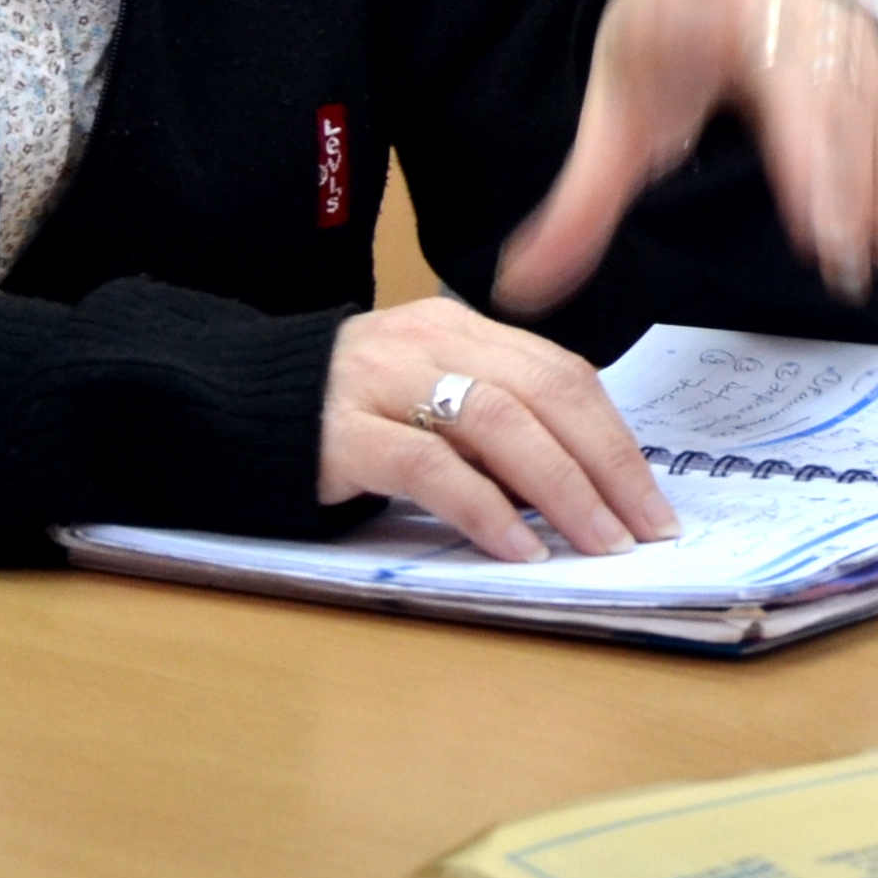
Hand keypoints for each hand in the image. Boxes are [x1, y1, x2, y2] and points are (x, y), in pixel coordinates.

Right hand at [319, 300, 677, 561]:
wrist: (224, 407)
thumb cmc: (339, 416)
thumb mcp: (423, 398)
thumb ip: (491, 422)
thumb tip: (581, 488)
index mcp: (458, 327)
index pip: (562, 373)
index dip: (616, 438)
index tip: (653, 498)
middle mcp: (427, 342)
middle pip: (546, 393)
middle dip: (608, 465)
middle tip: (644, 528)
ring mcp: (382, 382)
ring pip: (500, 423)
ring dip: (563, 491)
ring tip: (597, 543)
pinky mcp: (341, 433)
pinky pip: (430, 468)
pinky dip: (484, 511)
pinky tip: (517, 549)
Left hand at [495, 0, 877, 314]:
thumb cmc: (660, 44)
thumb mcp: (612, 118)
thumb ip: (577, 205)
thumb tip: (521, 283)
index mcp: (733, 7)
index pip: (781, 85)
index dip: (803, 160)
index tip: (810, 228)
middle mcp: (801, 12)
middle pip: (833, 105)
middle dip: (841, 189)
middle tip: (840, 263)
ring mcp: (841, 30)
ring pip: (866, 115)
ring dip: (871, 192)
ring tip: (868, 263)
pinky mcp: (866, 56)